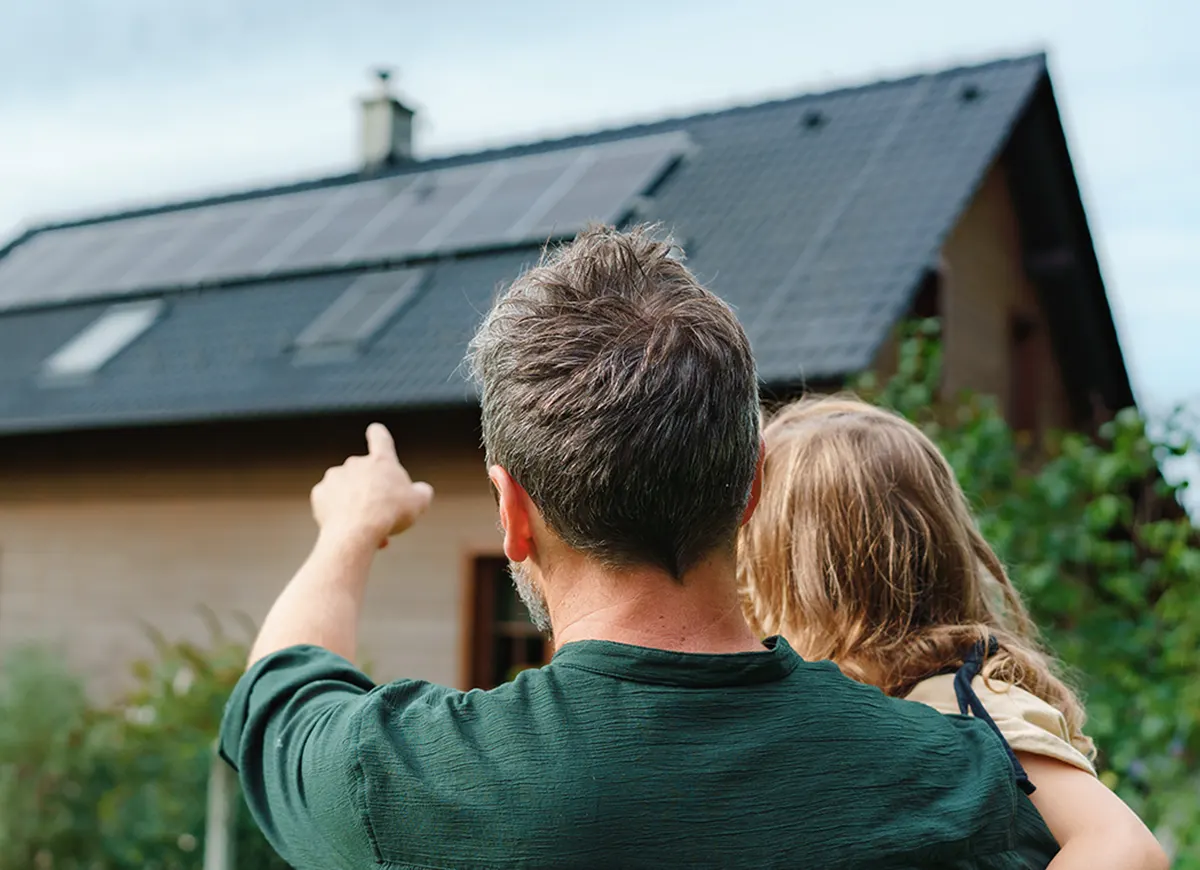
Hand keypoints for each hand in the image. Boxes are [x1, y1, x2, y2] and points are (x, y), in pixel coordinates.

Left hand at [311, 423, 433, 548]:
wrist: (356, 531)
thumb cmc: (390, 514)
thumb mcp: (419, 503)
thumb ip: (422, 492)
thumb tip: (422, 491)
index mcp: (381, 461)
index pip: (380, 438)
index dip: (378, 435)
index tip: (374, 431)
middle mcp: (355, 463)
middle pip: (364, 474)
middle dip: (371, 491)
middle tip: (380, 515)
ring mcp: (335, 477)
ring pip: (346, 490)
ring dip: (354, 504)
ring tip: (364, 527)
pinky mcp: (319, 494)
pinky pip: (330, 502)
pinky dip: (337, 513)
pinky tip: (346, 527)